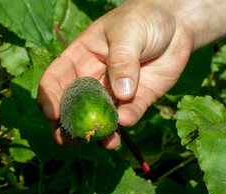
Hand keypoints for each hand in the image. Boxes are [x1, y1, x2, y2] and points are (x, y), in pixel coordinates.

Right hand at [37, 0, 193, 148]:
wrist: (176, 24)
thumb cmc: (143, 19)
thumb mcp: (128, 31)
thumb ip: (123, 59)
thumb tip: (121, 93)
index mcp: (80, 58)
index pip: (55, 79)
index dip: (49, 97)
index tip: (52, 113)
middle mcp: (93, 79)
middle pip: (72, 107)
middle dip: (68, 127)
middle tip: (72, 141)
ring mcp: (114, 92)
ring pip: (99, 118)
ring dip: (99, 133)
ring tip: (106, 142)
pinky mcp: (137, 100)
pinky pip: (128, 115)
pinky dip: (126, 122)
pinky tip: (125, 123)